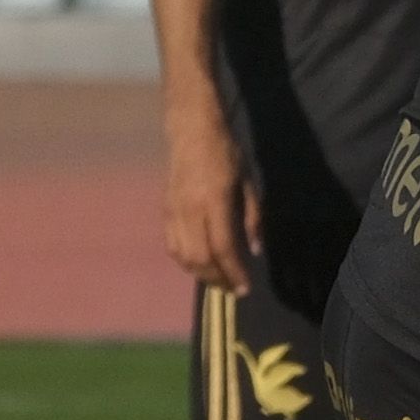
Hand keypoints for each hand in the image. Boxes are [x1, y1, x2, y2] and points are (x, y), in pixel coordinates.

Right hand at [161, 113, 252, 293]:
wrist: (191, 130)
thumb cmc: (226, 153)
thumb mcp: (248, 183)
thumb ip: (252, 219)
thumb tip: (254, 251)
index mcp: (214, 201)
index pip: (222, 248)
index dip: (233, 272)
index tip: (245, 288)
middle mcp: (190, 210)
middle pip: (200, 258)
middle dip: (217, 279)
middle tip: (233, 288)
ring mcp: (174, 211)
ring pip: (183, 255)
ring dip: (200, 274)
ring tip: (218, 280)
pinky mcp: (165, 210)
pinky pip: (172, 244)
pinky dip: (185, 261)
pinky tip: (199, 264)